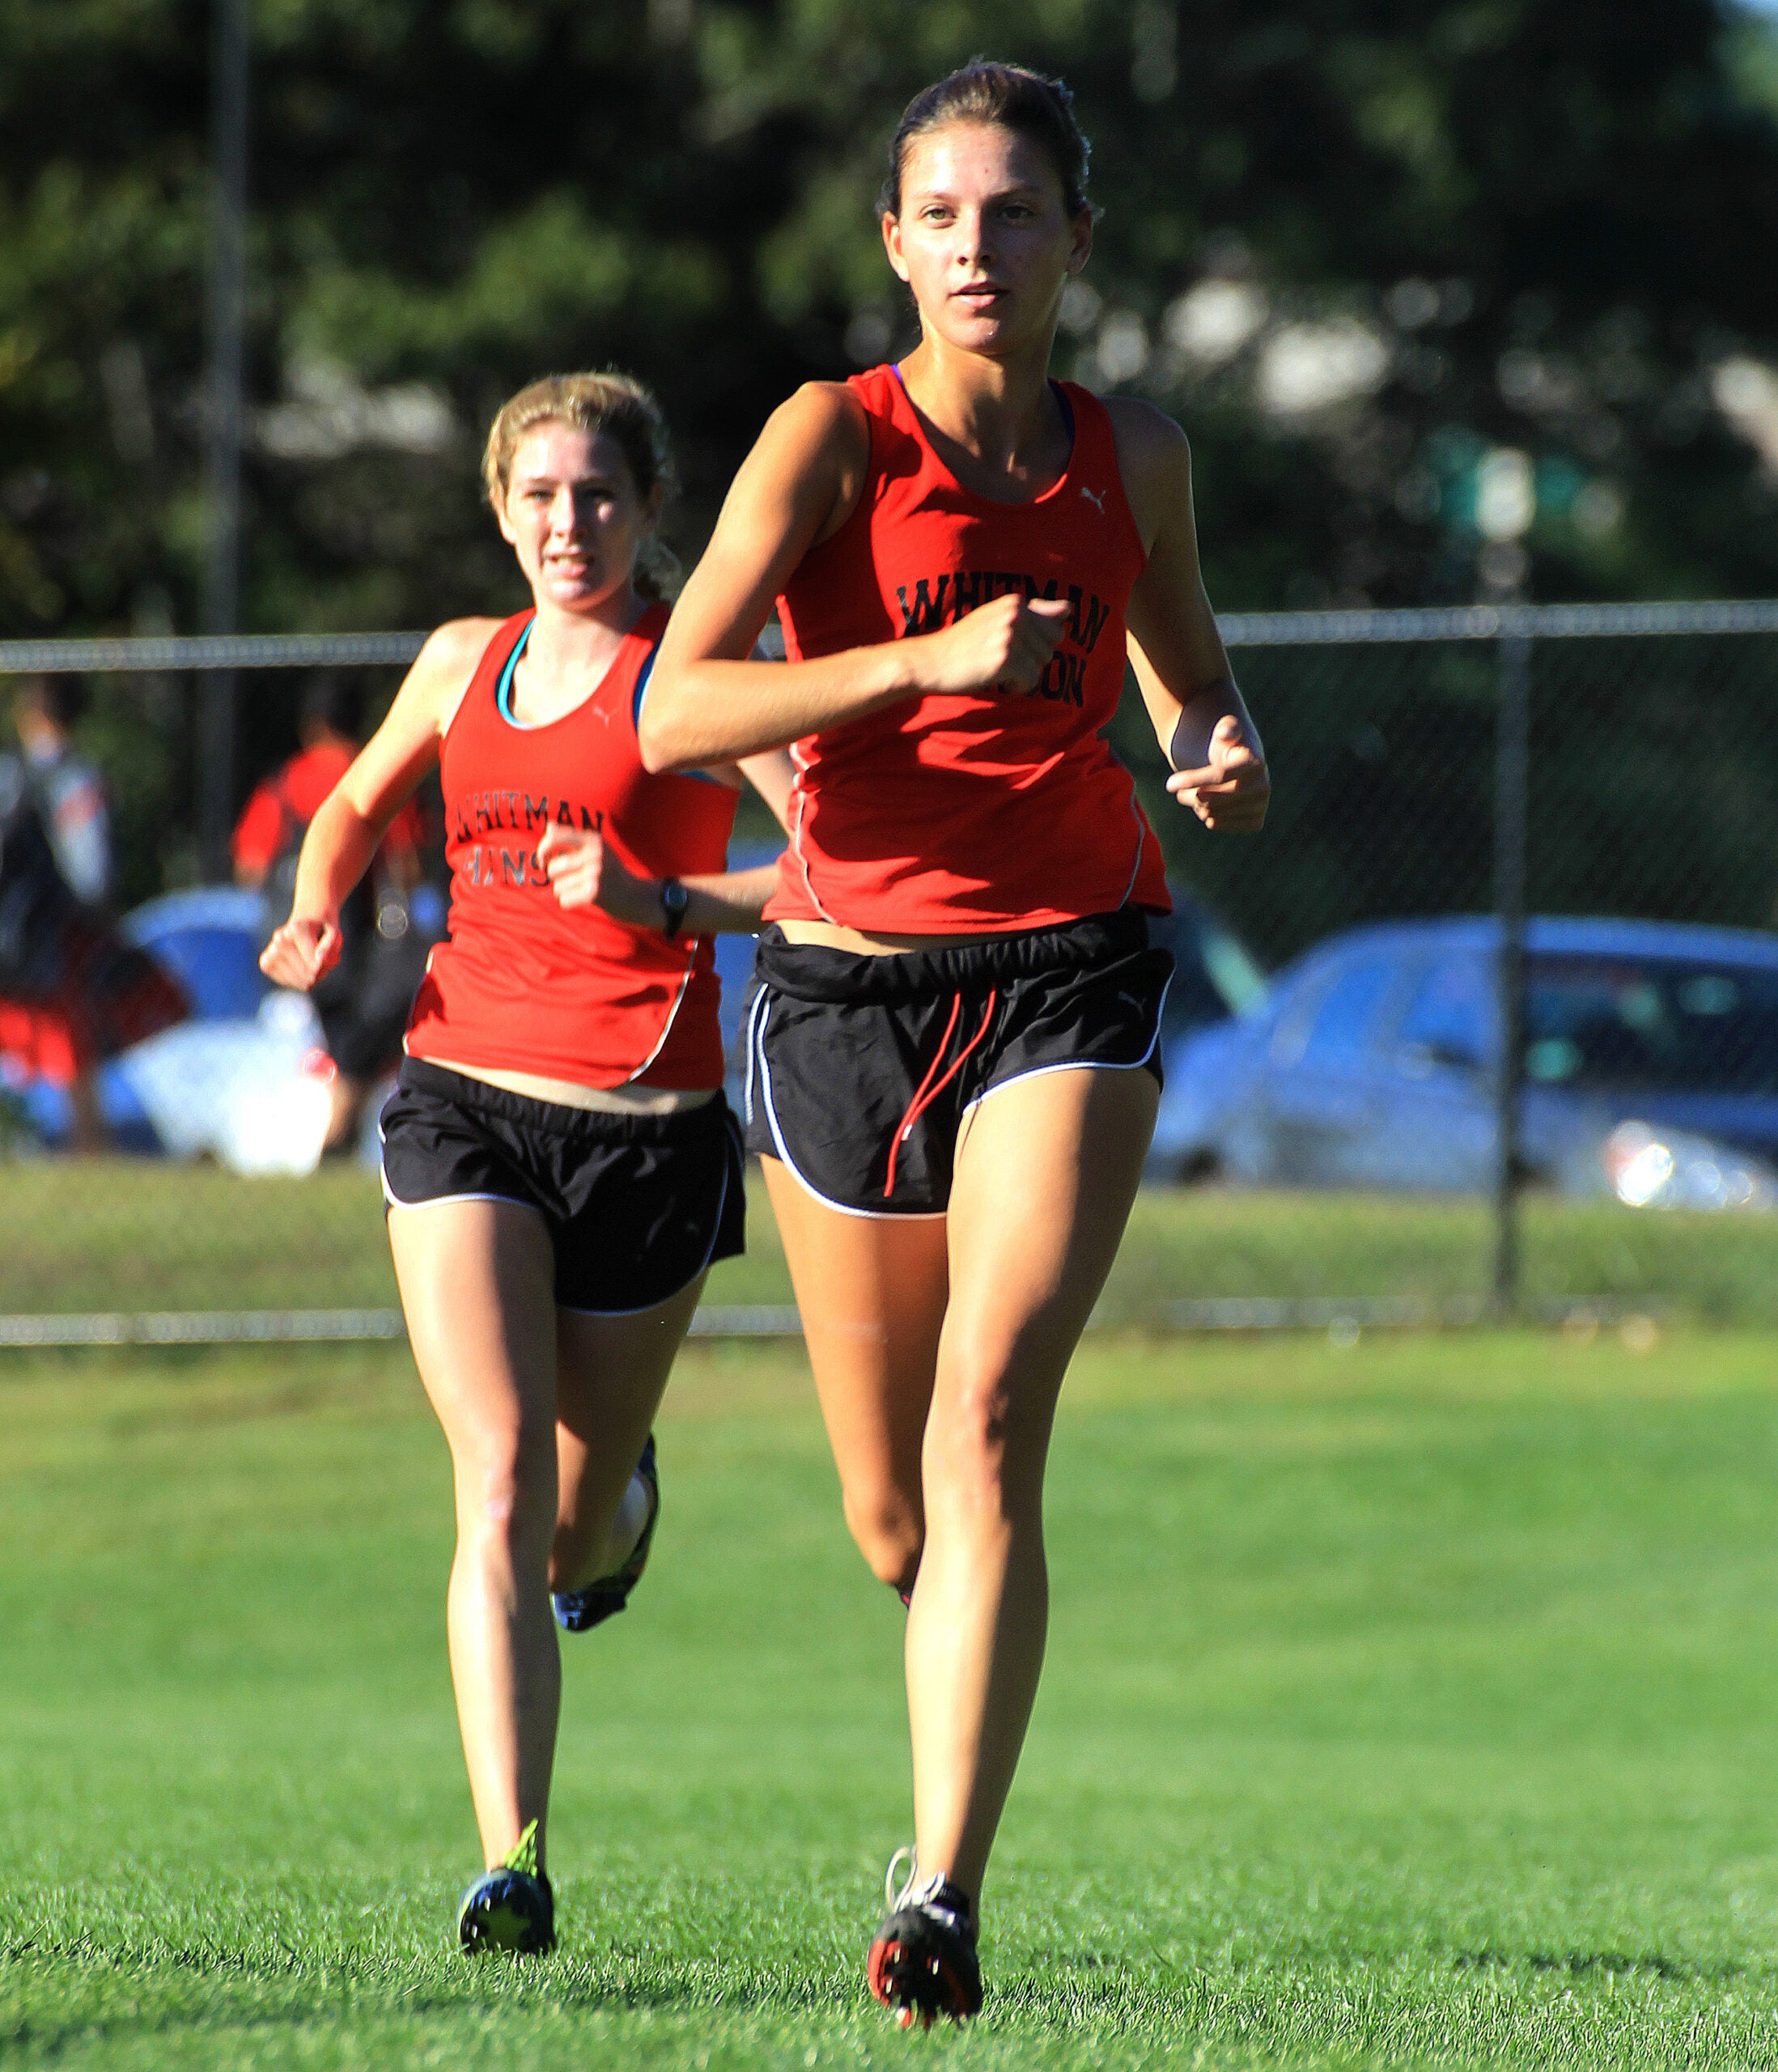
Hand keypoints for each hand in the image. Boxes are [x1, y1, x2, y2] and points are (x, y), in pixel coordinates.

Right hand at [259, 914, 341, 989]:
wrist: (302, 925)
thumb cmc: (322, 930)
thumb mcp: (335, 935)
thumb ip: (331, 947)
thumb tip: (319, 961)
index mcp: (297, 928)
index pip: (315, 964)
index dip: (328, 965)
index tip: (330, 955)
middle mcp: (280, 938)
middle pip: (307, 975)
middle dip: (320, 972)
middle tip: (321, 960)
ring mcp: (271, 951)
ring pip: (299, 982)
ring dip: (310, 978)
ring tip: (311, 963)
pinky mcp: (265, 963)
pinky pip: (288, 983)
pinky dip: (298, 980)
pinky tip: (299, 967)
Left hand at [536, 820, 659, 925]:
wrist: (635, 896)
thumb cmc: (610, 871)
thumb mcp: (596, 849)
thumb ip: (572, 837)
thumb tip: (549, 826)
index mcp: (593, 839)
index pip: (554, 837)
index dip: (542, 849)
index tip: (543, 860)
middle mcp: (594, 853)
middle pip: (552, 867)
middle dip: (556, 877)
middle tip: (572, 879)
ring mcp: (594, 873)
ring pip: (557, 886)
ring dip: (565, 891)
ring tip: (582, 888)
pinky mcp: (594, 893)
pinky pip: (564, 900)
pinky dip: (569, 902)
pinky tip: (585, 899)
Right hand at [912, 594, 1071, 695]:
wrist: (931, 661)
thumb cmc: (965, 643)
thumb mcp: (999, 618)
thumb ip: (1036, 613)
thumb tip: (1070, 608)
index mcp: (1015, 602)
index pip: (1055, 630)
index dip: (1035, 645)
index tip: (1009, 646)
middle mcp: (1015, 614)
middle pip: (1050, 649)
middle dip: (1031, 660)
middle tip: (1000, 658)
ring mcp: (1010, 636)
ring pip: (1041, 665)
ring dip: (1022, 673)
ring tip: (996, 667)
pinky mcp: (1004, 659)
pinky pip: (1031, 680)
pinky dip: (1017, 686)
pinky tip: (996, 679)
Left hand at [1167, 713, 1269, 831]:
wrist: (1233, 764)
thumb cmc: (1223, 745)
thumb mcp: (1223, 730)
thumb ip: (1227, 728)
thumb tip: (1226, 732)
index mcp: (1255, 762)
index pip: (1219, 775)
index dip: (1193, 780)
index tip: (1169, 785)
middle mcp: (1263, 786)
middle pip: (1214, 799)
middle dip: (1192, 795)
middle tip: (1179, 792)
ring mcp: (1260, 805)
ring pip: (1214, 814)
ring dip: (1197, 806)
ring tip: (1193, 795)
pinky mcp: (1255, 821)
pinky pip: (1223, 825)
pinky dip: (1209, 819)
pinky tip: (1207, 808)